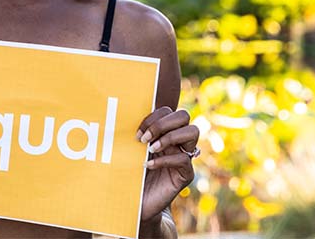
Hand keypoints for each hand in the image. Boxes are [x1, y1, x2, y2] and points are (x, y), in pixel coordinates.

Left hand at [137, 107, 198, 221]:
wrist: (137, 202)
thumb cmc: (131, 173)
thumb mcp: (131, 151)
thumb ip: (134, 135)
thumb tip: (122, 115)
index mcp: (164, 132)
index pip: (168, 111)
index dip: (152, 117)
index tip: (137, 132)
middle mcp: (177, 141)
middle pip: (183, 115)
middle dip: (162, 123)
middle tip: (144, 139)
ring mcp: (184, 156)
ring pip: (192, 132)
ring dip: (169, 137)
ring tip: (151, 149)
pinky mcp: (185, 174)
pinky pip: (184, 160)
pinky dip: (165, 160)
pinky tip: (148, 165)